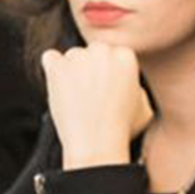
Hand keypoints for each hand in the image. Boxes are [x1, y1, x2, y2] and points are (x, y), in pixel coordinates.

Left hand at [42, 46, 153, 169]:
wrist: (97, 143)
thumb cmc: (121, 128)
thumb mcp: (144, 104)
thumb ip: (135, 84)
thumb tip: (123, 78)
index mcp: (126, 56)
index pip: (113, 53)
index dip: (109, 72)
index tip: (106, 88)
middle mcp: (102, 51)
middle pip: (92, 51)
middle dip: (91, 68)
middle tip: (90, 92)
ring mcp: (78, 57)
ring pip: (72, 56)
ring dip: (72, 71)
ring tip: (77, 97)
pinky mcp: (57, 66)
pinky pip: (50, 58)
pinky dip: (52, 70)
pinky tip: (60, 87)